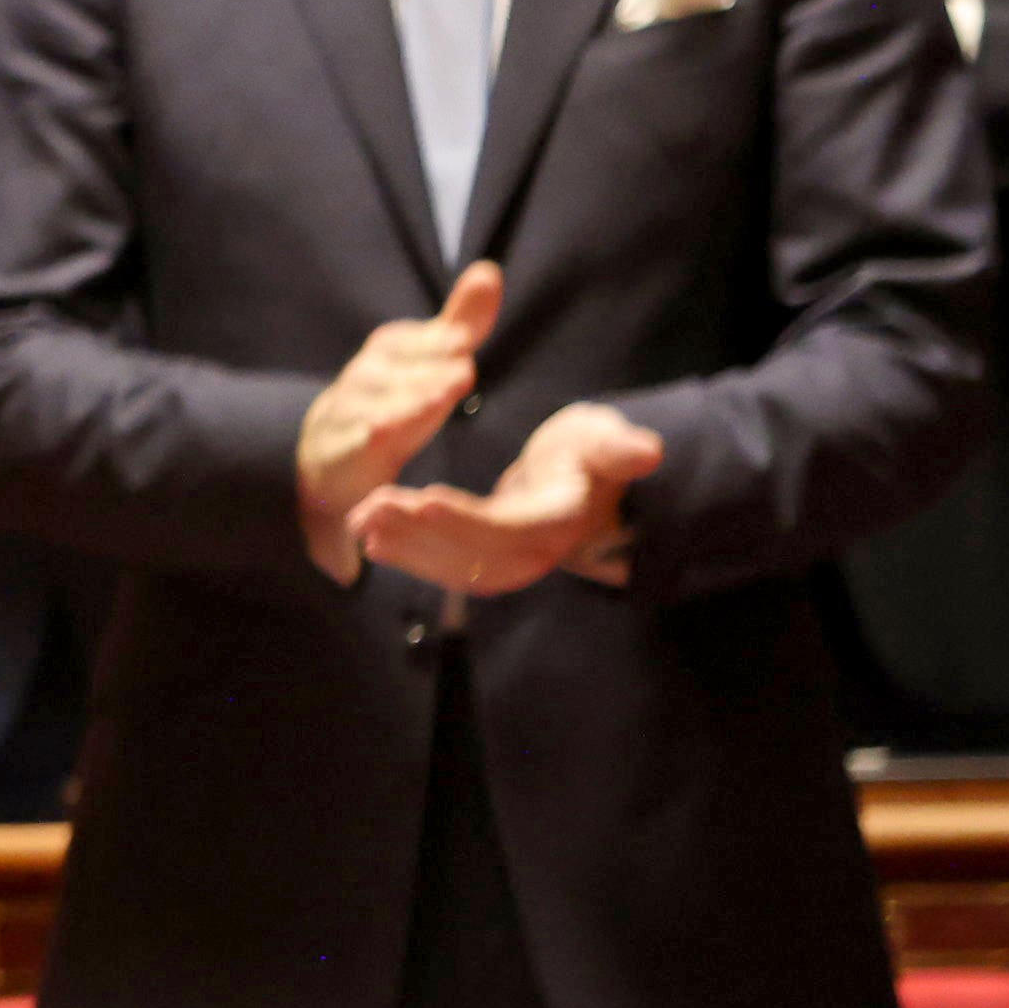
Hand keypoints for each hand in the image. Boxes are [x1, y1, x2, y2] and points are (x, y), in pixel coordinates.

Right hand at [296, 259, 501, 584]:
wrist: (329, 463)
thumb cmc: (393, 403)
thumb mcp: (429, 362)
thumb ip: (460, 321)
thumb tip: (488, 270)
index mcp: (387, 350)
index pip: (414, 342)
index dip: (439, 343)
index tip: (463, 343)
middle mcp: (361, 377)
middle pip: (396, 374)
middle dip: (427, 374)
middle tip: (461, 371)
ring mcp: (342, 417)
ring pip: (374, 408)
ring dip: (404, 405)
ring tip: (436, 402)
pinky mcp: (333, 457)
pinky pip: (348, 446)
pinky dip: (360, 441)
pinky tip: (379, 436)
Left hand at [348, 398, 661, 598]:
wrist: (583, 480)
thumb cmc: (592, 453)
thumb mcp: (607, 442)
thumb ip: (621, 449)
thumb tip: (648, 451)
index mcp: (559, 523)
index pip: (510, 528)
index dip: (468, 520)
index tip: (426, 500)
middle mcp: (533, 553)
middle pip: (470, 552)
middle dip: (419, 533)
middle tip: (374, 507)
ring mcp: (507, 563)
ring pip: (450, 563)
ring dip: (403, 545)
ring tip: (361, 519)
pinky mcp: (484, 561)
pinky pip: (442, 565)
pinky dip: (405, 554)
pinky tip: (369, 536)